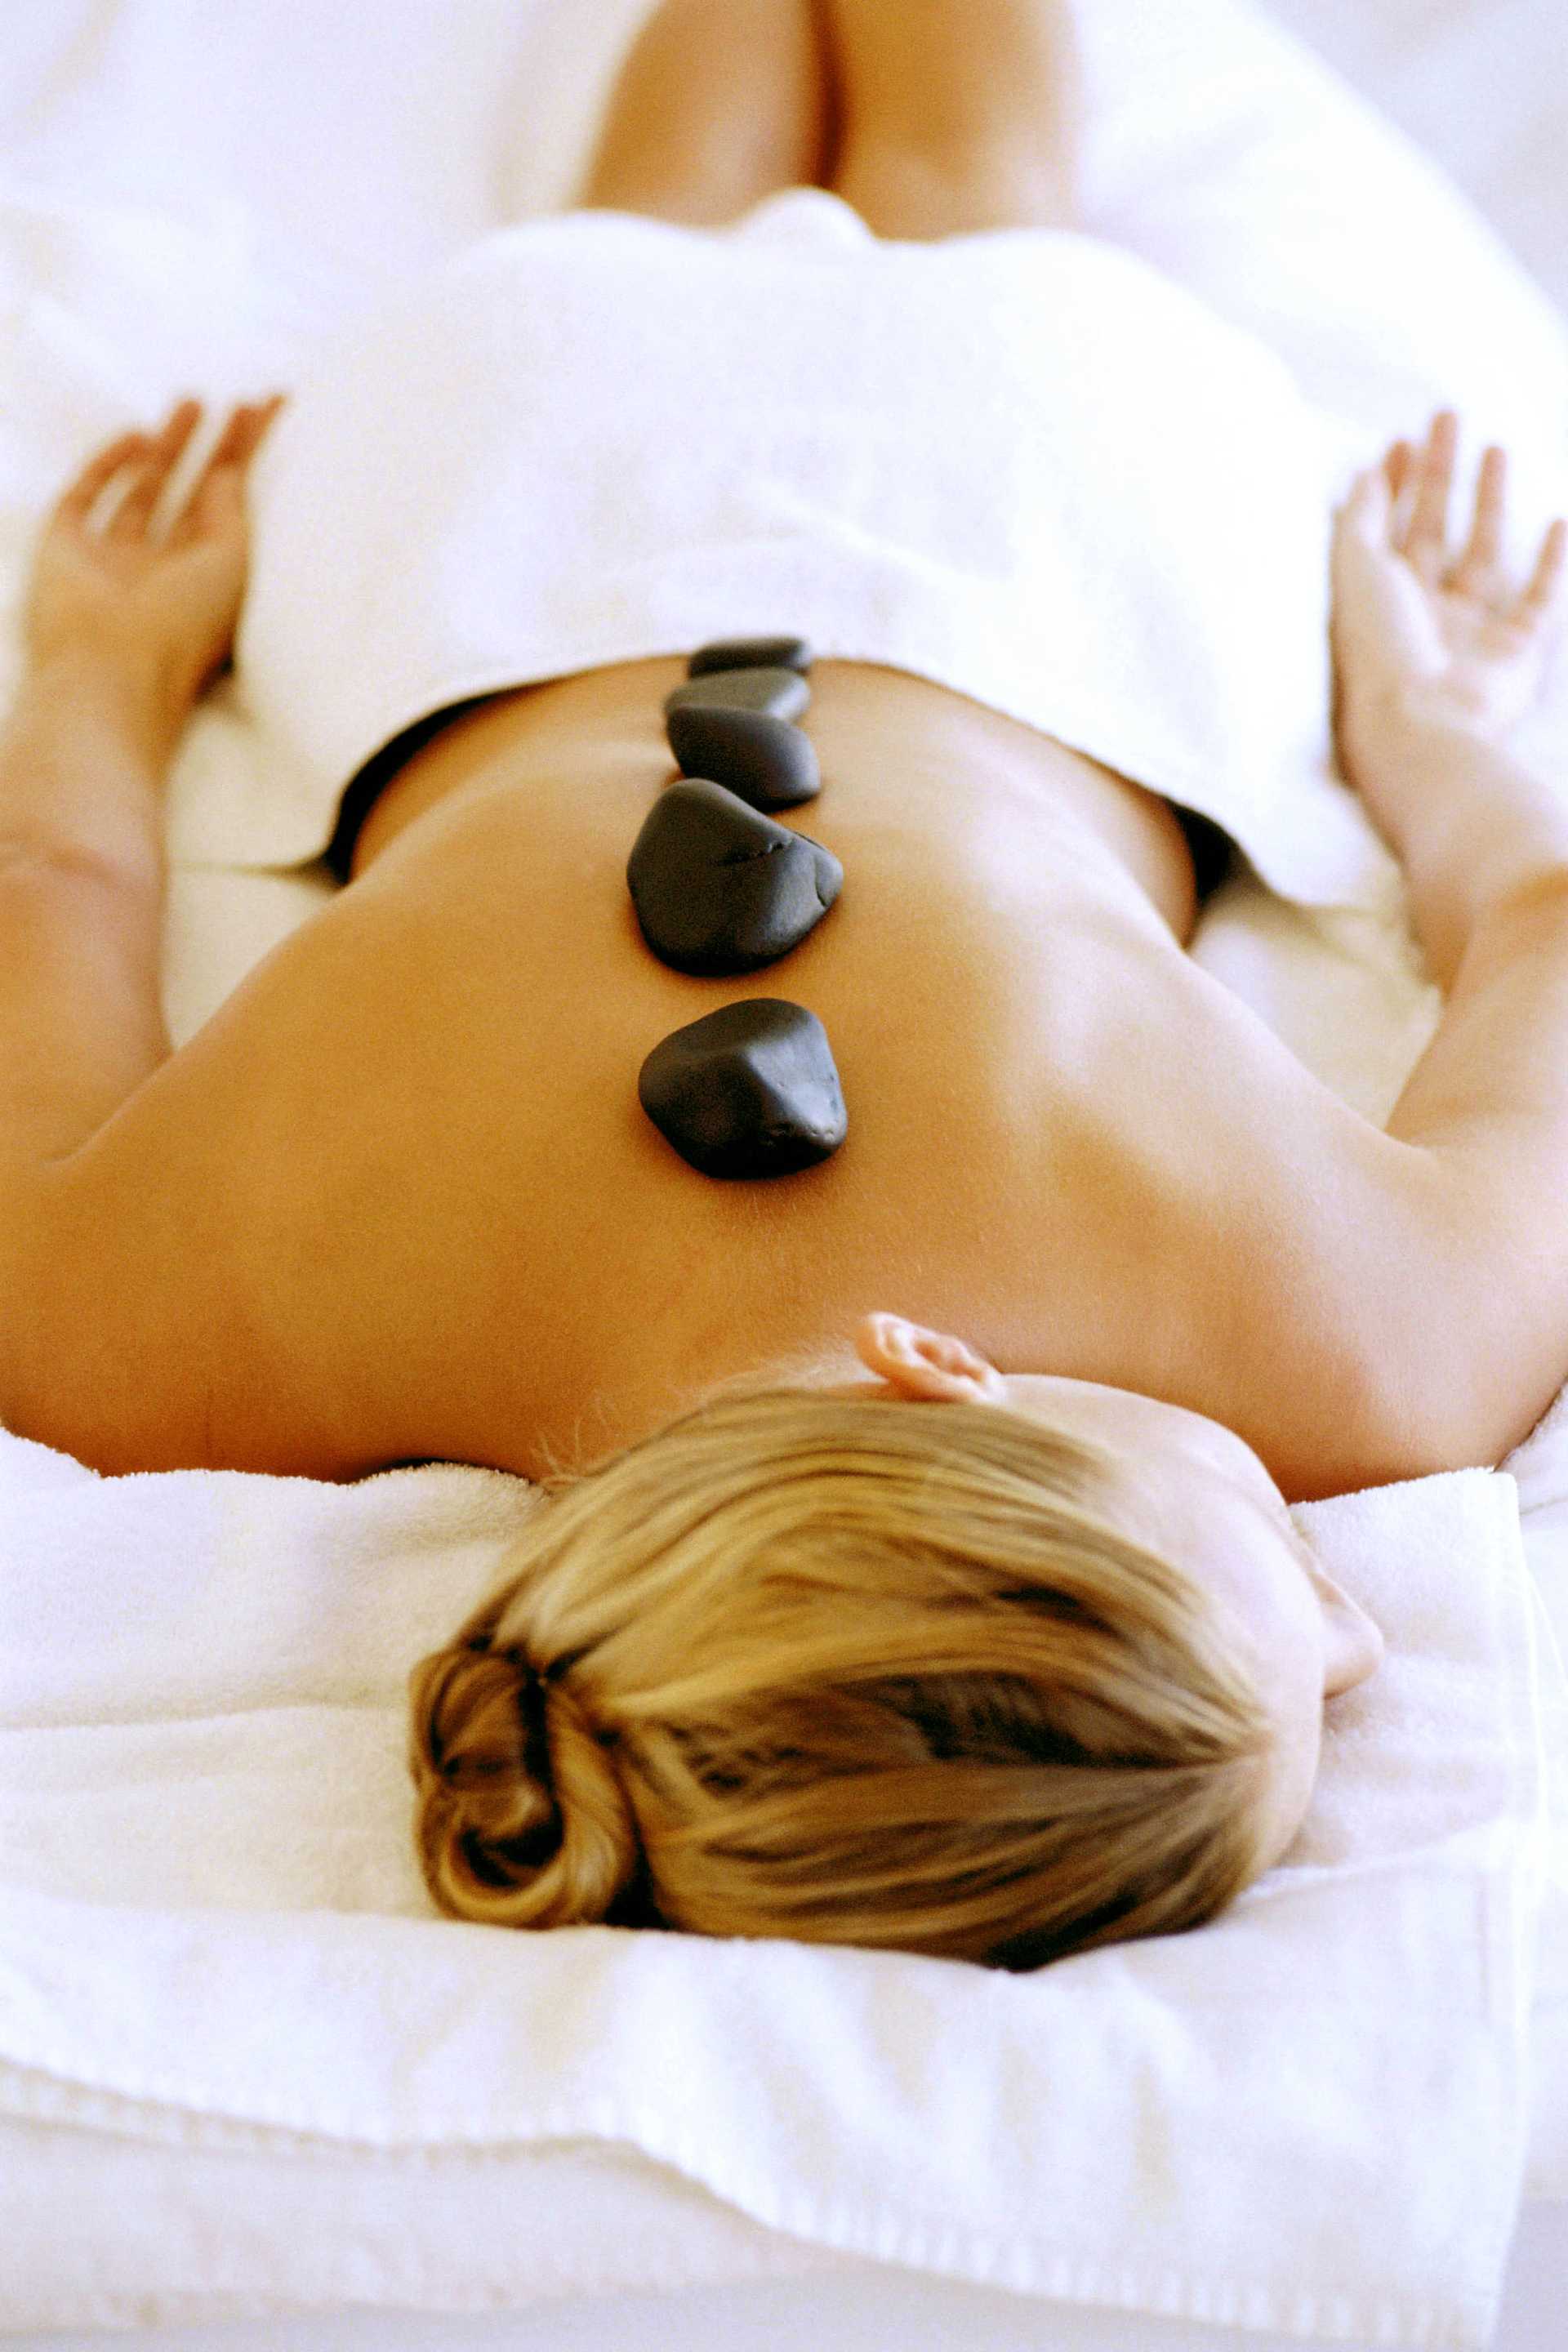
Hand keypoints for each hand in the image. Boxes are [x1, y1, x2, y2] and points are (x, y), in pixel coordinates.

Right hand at [22, 394, 286, 738]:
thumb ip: (232, 508)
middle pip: (193, 497)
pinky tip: (138, 436)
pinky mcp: (66, 548)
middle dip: (213, 449)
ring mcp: (113, 559)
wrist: (111, 666)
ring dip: (168, 447)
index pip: (235, 510)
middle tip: (237, 402)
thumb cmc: (183, 625)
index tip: (276, 417)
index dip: (253, 463)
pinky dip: (111, 465)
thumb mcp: (229, 561)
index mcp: (207, 584)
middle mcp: (162, 571)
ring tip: (194, 402)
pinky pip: (89, 497)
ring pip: (145, 492)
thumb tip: (232, 467)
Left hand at [1330, 409, 1565, 762]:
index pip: (1386, 527)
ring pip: (1482, 553)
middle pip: (1431, 529)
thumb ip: (1360, 519)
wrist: (1424, 721)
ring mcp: (1469, 634)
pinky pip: (1538, 598)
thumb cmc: (1380, 648)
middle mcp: (1421, 615)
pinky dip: (1550, 561)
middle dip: (1440, 472)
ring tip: (1496, 447)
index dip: (1395, 480)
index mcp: (1377, 601)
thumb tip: (1363, 472)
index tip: (1404, 435)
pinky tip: (1558, 520)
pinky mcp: (1515, 653)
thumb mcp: (1356, 571)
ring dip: (1489, 500)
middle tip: (1448, 416)